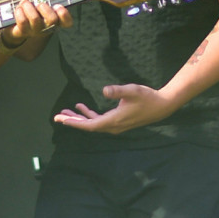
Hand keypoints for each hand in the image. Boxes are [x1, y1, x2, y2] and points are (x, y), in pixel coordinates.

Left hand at [3, 0, 71, 46]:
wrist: (14, 16)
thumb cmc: (31, 3)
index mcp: (55, 17)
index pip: (67, 22)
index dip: (65, 15)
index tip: (58, 5)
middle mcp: (47, 27)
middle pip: (52, 20)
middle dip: (44, 7)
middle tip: (37, 3)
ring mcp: (35, 31)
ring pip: (35, 19)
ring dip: (28, 6)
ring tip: (24, 3)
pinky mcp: (23, 32)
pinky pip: (22, 22)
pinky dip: (19, 12)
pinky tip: (18, 9)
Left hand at [53, 83, 175, 133]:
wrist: (162, 106)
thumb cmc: (147, 97)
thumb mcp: (132, 90)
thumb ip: (118, 90)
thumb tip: (104, 90)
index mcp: (114, 121)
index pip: (90, 125)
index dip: (75, 123)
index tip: (61, 120)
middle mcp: (113, 126)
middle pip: (88, 126)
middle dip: (72, 121)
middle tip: (56, 117)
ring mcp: (115, 125)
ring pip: (92, 124)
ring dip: (79, 118)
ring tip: (64, 112)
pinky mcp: (118, 121)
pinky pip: (99, 120)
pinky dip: (89, 115)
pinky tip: (81, 107)